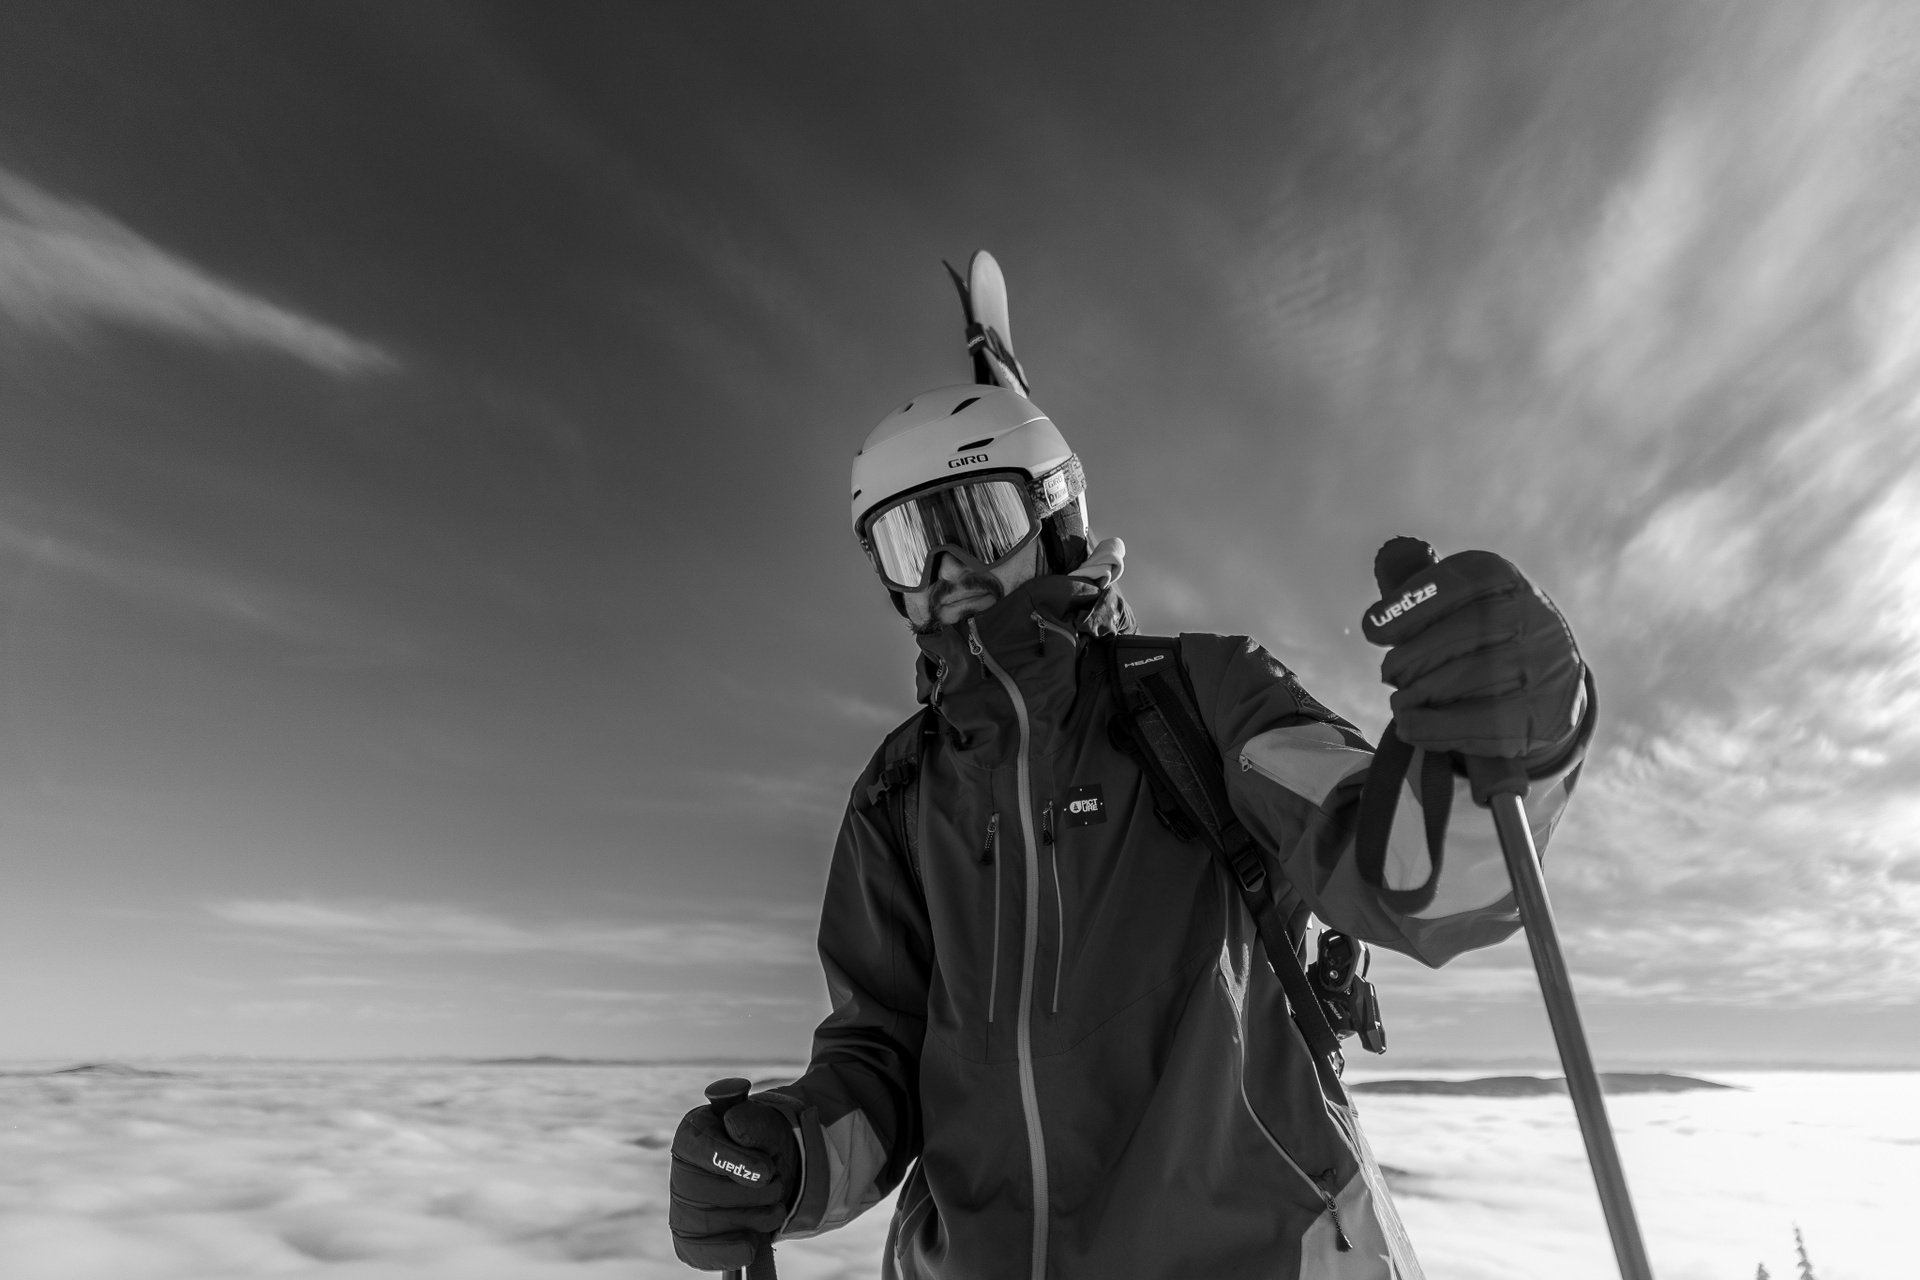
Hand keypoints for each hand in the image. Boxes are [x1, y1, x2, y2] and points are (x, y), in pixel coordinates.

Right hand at [669, 1086, 799, 1271]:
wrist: (772, 1170)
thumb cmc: (764, 1143)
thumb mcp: (767, 1124)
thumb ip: (752, 1121)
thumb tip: (733, 1125)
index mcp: (694, 1133)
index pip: (706, 1150)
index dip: (736, 1164)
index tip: (766, 1172)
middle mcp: (681, 1169)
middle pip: (709, 1192)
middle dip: (755, 1194)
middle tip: (778, 1184)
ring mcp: (682, 1205)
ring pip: (711, 1223)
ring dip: (755, 1219)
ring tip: (775, 1206)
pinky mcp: (689, 1236)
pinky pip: (697, 1252)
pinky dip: (728, 1253)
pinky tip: (751, 1244)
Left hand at [1361, 537, 1584, 760]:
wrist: (1547, 685)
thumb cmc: (1478, 637)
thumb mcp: (1455, 601)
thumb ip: (1419, 582)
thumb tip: (1390, 556)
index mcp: (1504, 579)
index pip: (1458, 582)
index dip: (1410, 606)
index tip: (1372, 631)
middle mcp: (1533, 616)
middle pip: (1462, 633)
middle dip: (1410, 659)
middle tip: (1389, 674)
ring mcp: (1544, 667)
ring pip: (1467, 680)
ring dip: (1418, 695)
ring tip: (1402, 701)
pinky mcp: (1543, 715)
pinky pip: (1479, 724)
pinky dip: (1433, 728)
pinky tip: (1411, 726)